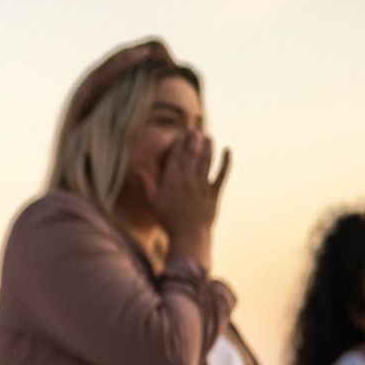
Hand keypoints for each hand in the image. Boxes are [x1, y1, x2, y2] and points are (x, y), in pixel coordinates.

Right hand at [137, 132, 230, 268]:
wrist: (189, 235)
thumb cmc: (168, 220)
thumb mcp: (152, 203)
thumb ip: (145, 185)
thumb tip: (136, 169)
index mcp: (172, 181)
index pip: (176, 157)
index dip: (180, 143)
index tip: (182, 133)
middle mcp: (188, 180)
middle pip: (191, 156)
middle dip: (193, 141)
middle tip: (196, 129)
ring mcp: (202, 186)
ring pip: (206, 162)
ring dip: (208, 148)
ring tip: (208, 137)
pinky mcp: (214, 193)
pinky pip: (222, 174)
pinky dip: (226, 162)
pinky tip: (228, 151)